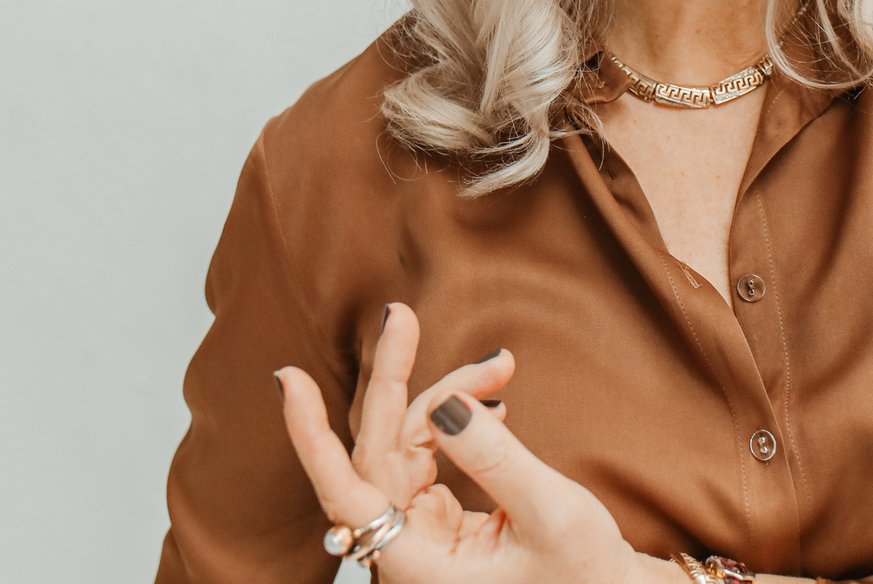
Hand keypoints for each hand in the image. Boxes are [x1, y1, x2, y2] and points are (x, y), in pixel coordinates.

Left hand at [276, 303, 652, 583]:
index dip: (311, 435)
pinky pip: (430, 455)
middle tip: (401, 315)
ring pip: (407, 444)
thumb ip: (493, 458)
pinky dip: (459, 421)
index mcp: (418, 563)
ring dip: (448, 397)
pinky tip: (494, 403)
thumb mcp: (551, 513)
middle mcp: (407, 549)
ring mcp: (420, 534)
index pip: (348, 493)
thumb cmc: (585, 576)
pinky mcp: (437, 521)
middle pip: (380, 450)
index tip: (288, 379)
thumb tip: (442, 403)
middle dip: (396, 380)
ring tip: (501, 367)